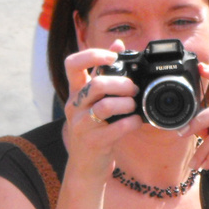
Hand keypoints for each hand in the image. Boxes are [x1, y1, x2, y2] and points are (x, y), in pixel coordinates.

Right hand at [59, 43, 137, 181]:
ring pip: (106, 106)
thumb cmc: (94, 129)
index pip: (72, 64)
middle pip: (97, 85)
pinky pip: (117, 128)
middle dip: (122, 84)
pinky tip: (136, 122)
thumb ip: (104, 73)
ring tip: (134, 107)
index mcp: (74, 93)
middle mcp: (74, 107)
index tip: (112, 56)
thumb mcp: (94, 100)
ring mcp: (82, 125)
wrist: (85, 166)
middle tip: (133, 89)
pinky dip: (132, 122)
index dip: (93, 54)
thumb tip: (118, 43)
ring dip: (128, 104)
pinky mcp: (94, 142)